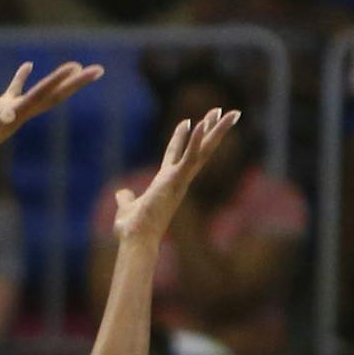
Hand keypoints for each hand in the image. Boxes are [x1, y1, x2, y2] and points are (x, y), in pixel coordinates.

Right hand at [0, 58, 103, 178]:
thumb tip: (6, 114)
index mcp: (15, 117)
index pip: (43, 95)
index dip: (60, 80)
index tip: (80, 68)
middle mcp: (18, 116)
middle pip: (53, 96)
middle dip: (74, 83)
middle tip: (98, 70)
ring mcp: (9, 113)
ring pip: (39, 93)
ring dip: (57, 80)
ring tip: (75, 66)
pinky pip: (14, 91)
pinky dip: (22, 77)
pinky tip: (28, 66)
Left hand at [111, 106, 239, 246]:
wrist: (136, 242)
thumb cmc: (132, 231)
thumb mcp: (127, 207)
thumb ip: (125, 198)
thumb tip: (121, 193)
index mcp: (166, 183)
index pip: (175, 155)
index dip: (181, 138)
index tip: (186, 121)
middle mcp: (177, 181)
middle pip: (199, 150)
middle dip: (212, 131)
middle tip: (227, 112)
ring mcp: (179, 181)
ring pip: (203, 152)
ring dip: (216, 131)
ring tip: (232, 113)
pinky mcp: (175, 182)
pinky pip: (189, 158)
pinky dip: (194, 142)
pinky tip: (200, 123)